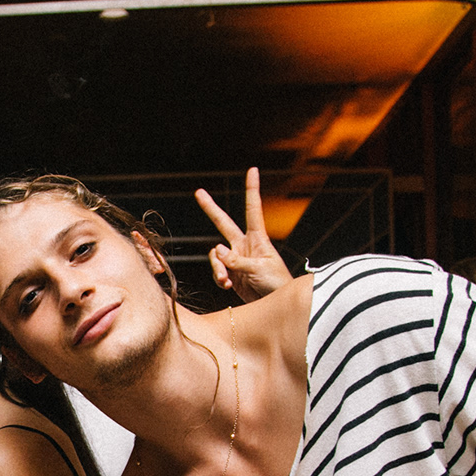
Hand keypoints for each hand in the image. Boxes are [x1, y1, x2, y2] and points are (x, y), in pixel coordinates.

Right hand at [199, 169, 293, 303]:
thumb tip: (217, 249)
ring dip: (217, 267)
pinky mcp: (230, 274)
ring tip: (225, 280)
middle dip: (211, 208)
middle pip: (223, 223)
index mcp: (258, 239)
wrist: (276, 305)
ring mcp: (236, 260)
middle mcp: (244, 246)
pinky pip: (217, 271)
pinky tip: (227, 286)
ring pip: (215, 255)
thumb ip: (237, 260)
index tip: (252, 170)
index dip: (251, 189)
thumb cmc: (276, 284)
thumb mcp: (259, 270)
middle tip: (198, 192)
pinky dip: (218, 278)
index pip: (253, 209)